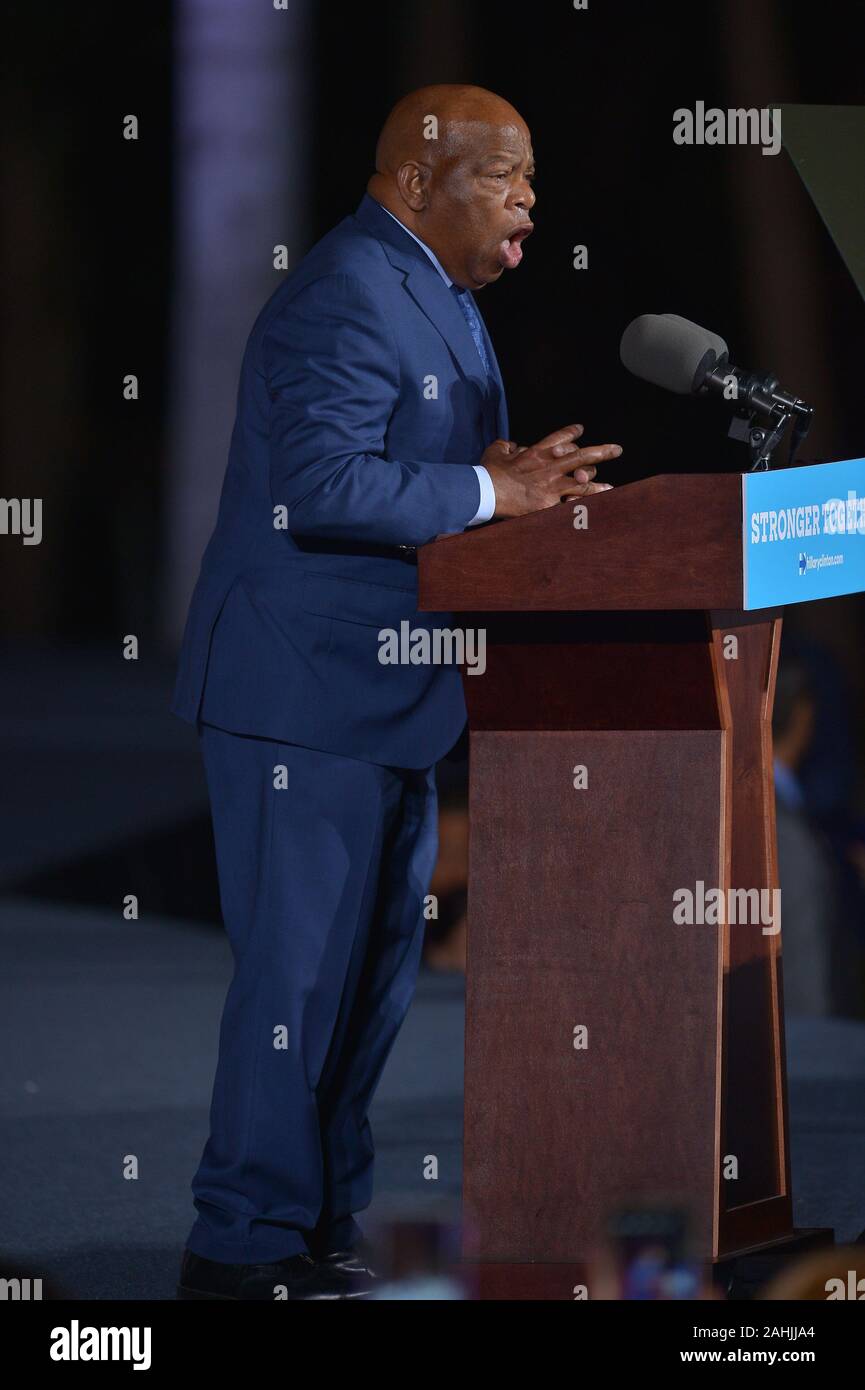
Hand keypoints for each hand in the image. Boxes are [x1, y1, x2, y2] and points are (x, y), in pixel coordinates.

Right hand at [481, 425, 620, 518]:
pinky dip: (582, 507)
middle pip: (581, 456)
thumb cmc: (488, 470)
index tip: (580, 429)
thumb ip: (507, 446)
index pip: (559, 438)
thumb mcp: (496, 450)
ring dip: (597, 484)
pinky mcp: (548, 505)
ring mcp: (551, 486)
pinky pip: (570, 506)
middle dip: (602, 452)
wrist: (486, 490)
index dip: (571, 433)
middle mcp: (550, 466)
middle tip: (616, 450)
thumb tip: (512, 446)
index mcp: (537, 452)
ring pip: (582, 482)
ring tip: (610, 487)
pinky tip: (590, 510)